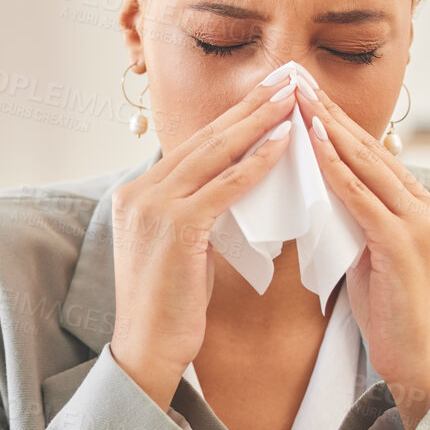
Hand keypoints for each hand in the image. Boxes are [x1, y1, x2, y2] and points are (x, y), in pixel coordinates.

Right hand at [108, 73, 298, 409]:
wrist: (147, 350)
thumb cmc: (170, 307)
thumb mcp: (181, 248)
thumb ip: (198, 212)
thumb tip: (233, 186)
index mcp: (137, 194)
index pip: (193, 147)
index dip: (233, 118)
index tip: (266, 95)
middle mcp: (139, 193)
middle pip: (204, 140)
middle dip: (249, 107)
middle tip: (286, 79)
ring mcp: (152, 209)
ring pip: (214, 155)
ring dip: (258, 123)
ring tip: (292, 99)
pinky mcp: (175, 229)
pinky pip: (223, 187)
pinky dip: (255, 164)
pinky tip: (283, 145)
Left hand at [299, 80, 429, 429]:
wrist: (420, 364)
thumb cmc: (390, 315)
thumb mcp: (369, 256)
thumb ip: (354, 221)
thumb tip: (320, 193)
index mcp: (417, 206)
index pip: (371, 154)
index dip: (337, 121)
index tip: (304, 94)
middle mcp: (425, 205)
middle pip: (370, 147)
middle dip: (330, 111)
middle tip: (296, 77)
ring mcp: (419, 222)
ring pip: (366, 163)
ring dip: (329, 127)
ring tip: (297, 96)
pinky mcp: (405, 244)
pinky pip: (362, 196)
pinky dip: (335, 167)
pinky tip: (311, 142)